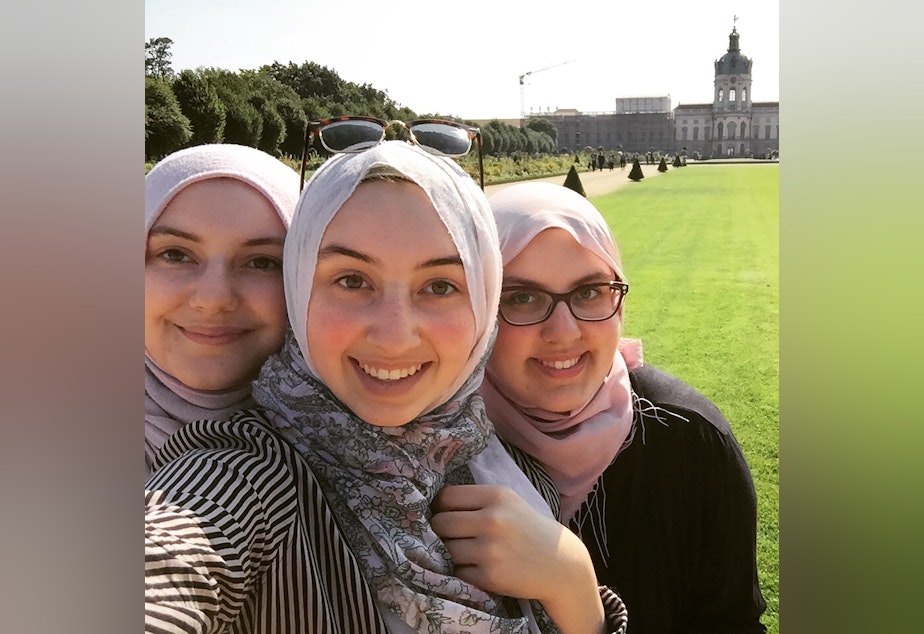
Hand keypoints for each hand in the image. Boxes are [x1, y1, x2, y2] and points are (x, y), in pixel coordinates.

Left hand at [431, 484, 604, 633]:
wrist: (560, 564)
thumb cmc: (527, 529)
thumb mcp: (508, 502)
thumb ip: (476, 500)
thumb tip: (433, 506)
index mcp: (496, 496)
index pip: (446, 497)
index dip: (439, 507)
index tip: (443, 514)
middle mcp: (492, 520)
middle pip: (440, 523)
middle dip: (441, 531)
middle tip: (453, 536)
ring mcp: (490, 549)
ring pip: (446, 549)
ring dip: (451, 553)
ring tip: (469, 552)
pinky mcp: (490, 575)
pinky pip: (458, 571)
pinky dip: (464, 571)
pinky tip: (481, 567)